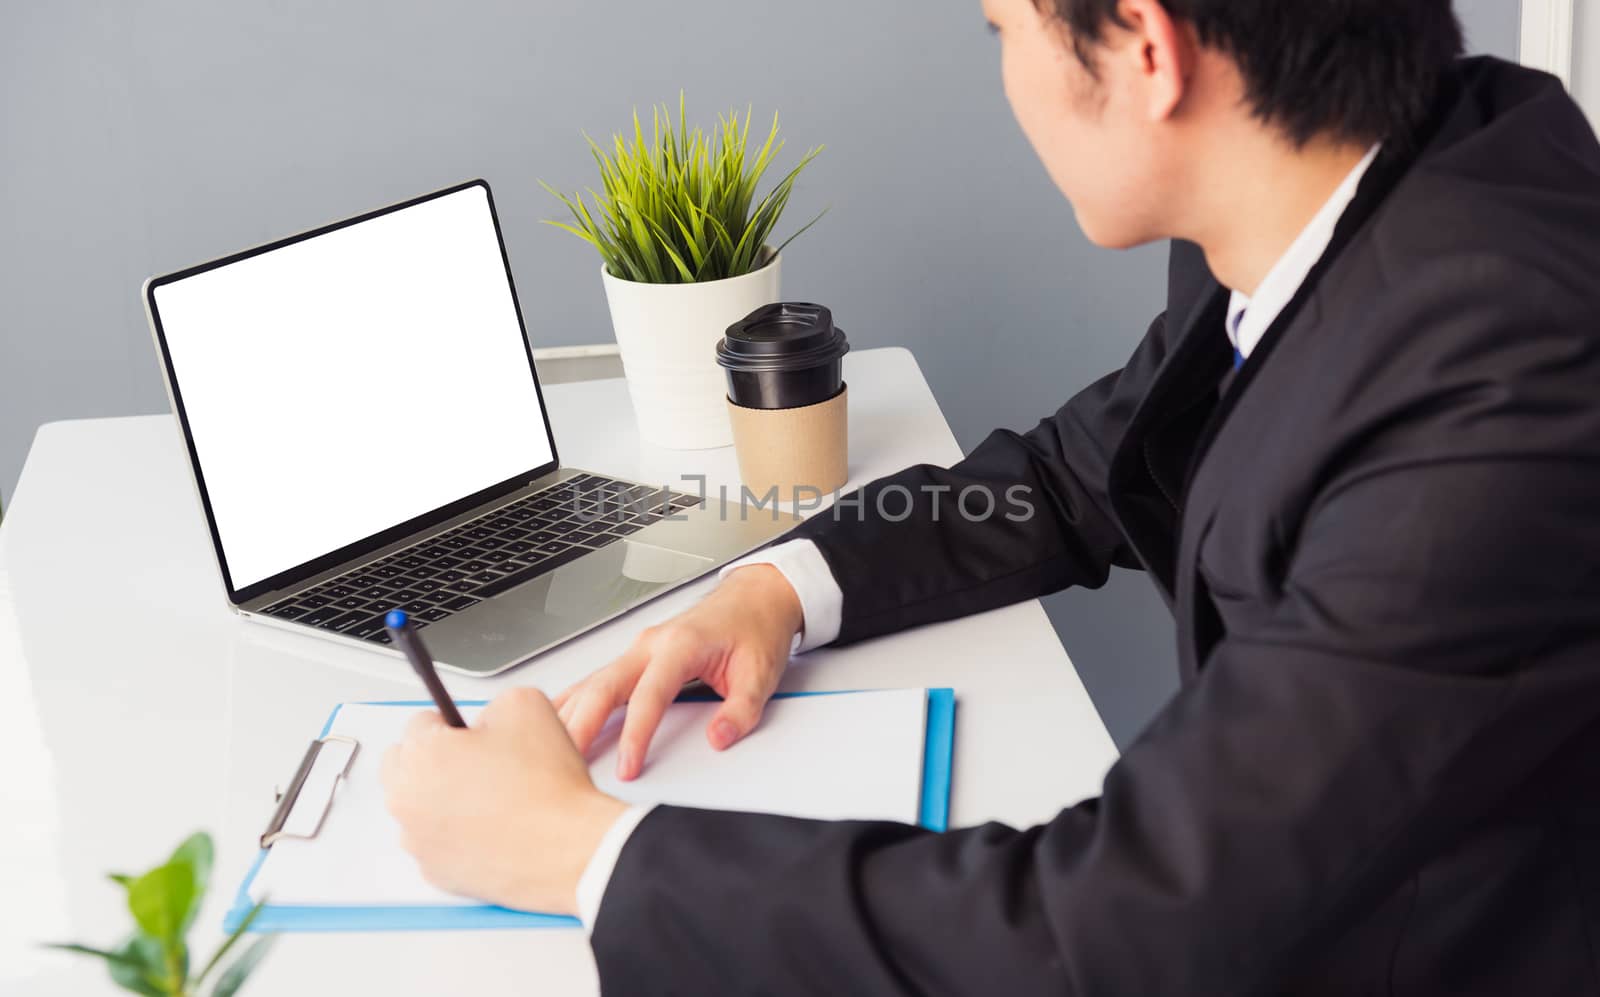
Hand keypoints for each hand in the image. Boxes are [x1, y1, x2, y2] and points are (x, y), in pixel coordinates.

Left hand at [381, 688, 627, 915]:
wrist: (567, 849)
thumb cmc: (547, 789)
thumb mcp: (527, 705)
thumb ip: (493, 703)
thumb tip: (485, 722)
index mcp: (422, 754)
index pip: (419, 723)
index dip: (453, 725)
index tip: (471, 736)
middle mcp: (408, 800)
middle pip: (402, 765)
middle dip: (433, 759)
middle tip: (476, 763)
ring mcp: (418, 841)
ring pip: (416, 807)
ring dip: (439, 798)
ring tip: (488, 798)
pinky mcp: (435, 873)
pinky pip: (433, 843)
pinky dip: (453, 834)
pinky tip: (489, 828)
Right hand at [555, 563, 804, 780]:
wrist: (755, 598)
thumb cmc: (755, 629)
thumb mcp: (761, 672)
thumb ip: (741, 709)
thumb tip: (718, 738)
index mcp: (680, 645)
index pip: (648, 695)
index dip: (635, 734)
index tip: (627, 766)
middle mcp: (651, 644)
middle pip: (603, 686)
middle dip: (580, 725)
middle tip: (564, 761)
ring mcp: (639, 648)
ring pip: (592, 682)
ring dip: (569, 714)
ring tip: (550, 749)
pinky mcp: (636, 657)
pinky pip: (597, 680)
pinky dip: (574, 701)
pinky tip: (557, 720)